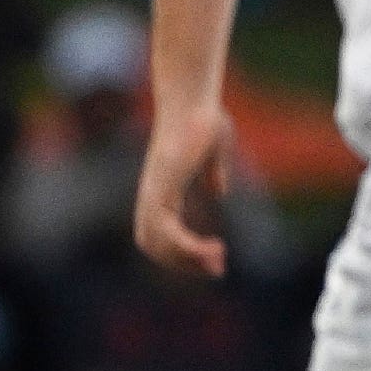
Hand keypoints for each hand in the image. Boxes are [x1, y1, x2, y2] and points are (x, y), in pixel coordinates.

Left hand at [132, 99, 231, 278]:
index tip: (214, 259)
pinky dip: (187, 246)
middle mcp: (152, 195)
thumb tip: (218, 191)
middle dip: (183, 263)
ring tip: (218, 260)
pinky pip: (166, 229)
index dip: (182, 250)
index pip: (159, 233)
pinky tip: (213, 247)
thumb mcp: (214, 154)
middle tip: (216, 268)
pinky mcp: (162, 187)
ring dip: (186, 259)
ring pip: (154, 242)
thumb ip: (213, 173)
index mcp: (163, 189)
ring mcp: (154, 191)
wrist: (194, 101)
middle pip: (151, 244)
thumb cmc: (205, 120)